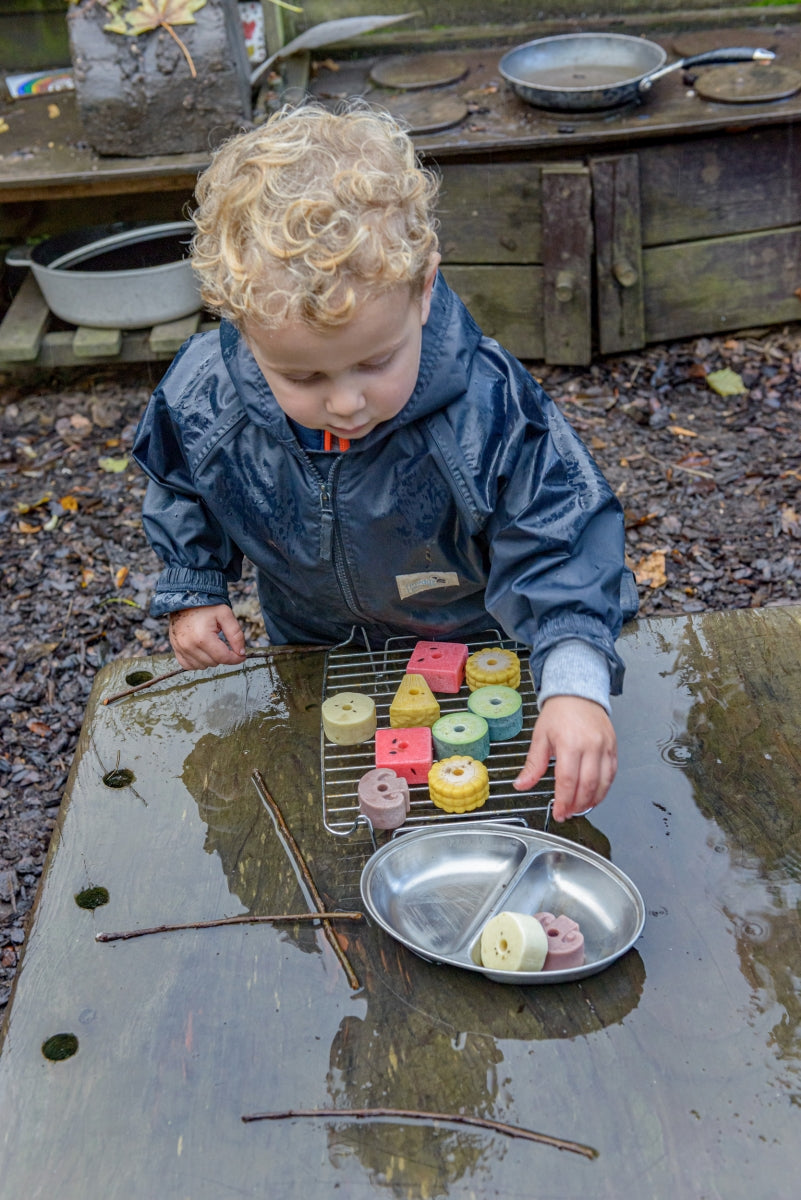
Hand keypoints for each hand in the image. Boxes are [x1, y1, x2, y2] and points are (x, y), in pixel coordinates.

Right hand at [168, 605, 246, 669]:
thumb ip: (236, 634)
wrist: (185, 599)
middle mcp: (189, 646)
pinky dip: (198, 662)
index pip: (223, 658)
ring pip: (203, 666)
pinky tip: (202, 651)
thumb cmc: (205, 606)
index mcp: (202, 638)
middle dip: (223, 655)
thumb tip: (241, 652)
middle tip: (222, 641)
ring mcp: (181, 649)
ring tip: (211, 644)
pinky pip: (189, 666)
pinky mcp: (176, 650)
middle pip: (214, 663)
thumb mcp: (225, 614)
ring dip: (211, 659)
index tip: (241, 655)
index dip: (236, 658)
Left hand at [512, 695, 616, 821]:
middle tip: (567, 813)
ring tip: (579, 808)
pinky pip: (612, 773)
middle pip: (587, 785)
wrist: (578, 693)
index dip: (563, 801)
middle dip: (576, 805)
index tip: (558, 812)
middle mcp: (590, 746)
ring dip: (592, 800)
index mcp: (570, 743)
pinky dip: (604, 789)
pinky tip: (594, 795)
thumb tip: (521, 784)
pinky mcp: (613, 747)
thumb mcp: (540, 737)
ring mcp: (604, 747)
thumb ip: (533, 765)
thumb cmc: (559, 713)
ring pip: (603, 783)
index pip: (567, 780)